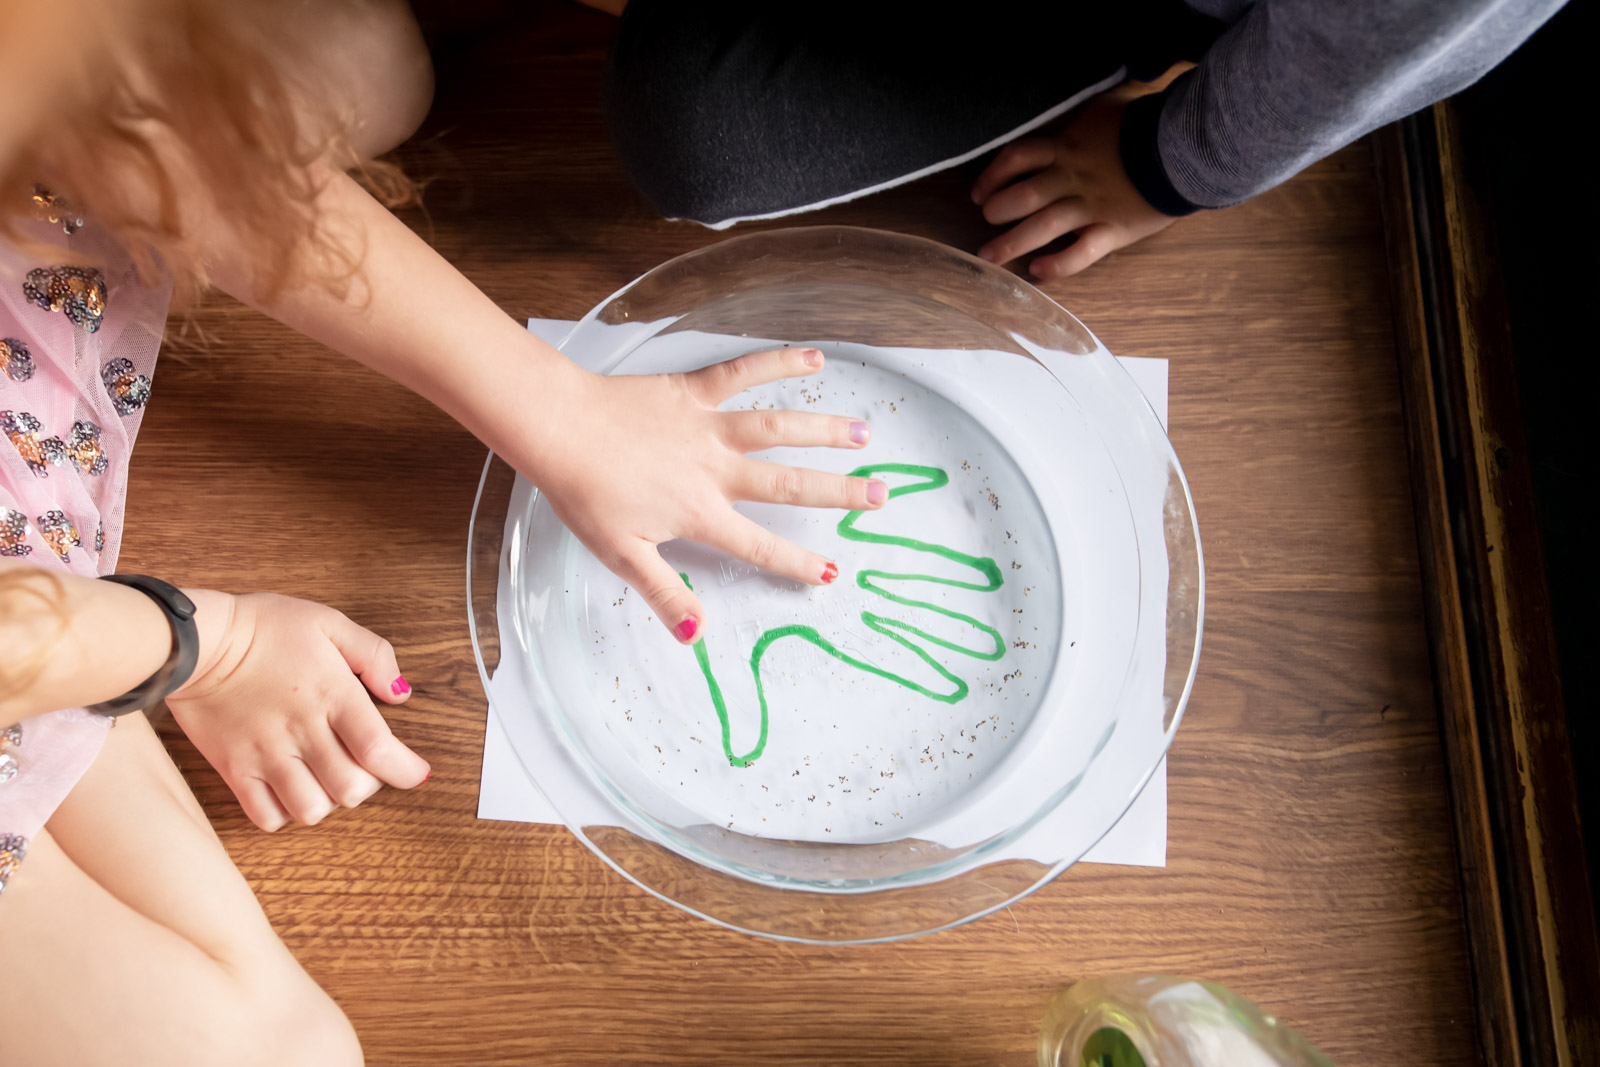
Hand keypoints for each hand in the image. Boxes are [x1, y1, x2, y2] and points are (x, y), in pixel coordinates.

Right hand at [166, 590, 428, 830]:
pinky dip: (284, 814)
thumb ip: (373, 655)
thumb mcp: (328, 622)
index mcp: (332, 695)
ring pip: (311, 809)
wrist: (196, 639)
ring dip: (327, 802)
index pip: (379, 751)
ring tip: (322, 780)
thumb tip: (401, 693)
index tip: (416, 773)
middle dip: (367, 786)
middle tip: (360, 768)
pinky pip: (265, 815)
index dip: (406, 771)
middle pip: (350, 790)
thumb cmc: (264, 627)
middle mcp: (302, 731)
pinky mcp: (234, 768)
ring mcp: (266, 754)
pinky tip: (288, 791)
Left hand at [525, 347, 883, 645]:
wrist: (558, 429)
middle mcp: (716, 470)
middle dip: (838, 492)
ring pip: (778, 428)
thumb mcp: (622, 556)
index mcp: (700, 513)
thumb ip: (665, 594)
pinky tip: (815, 358)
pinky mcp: (694, 390)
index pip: (759, 545)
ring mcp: (708, 426)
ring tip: (864, 434)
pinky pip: (743, 373)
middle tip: (880, 496)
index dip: (796, 562)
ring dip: (824, 430)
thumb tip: (697, 636)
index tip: (832, 571)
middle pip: (788, 485)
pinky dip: (779, 362)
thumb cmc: (585, 493)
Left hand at [971, 91, 1176, 278]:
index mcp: (1068, 147)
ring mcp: (1092, 205)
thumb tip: (1072, 102)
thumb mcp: (1108, 104)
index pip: (1017, 157)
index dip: (993, 176)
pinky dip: (1058, 264)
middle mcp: (1073, 177)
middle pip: (1024, 195)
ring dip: (1013, 242)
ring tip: (991, 256)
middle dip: (998, 210)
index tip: (979, 193)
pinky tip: (1039, 271)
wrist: (1189, 144)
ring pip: (1045, 225)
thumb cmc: (1147, 122)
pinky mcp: (1114, 229)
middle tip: (986, 222)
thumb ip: (1083, 111)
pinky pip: (1081, 252)